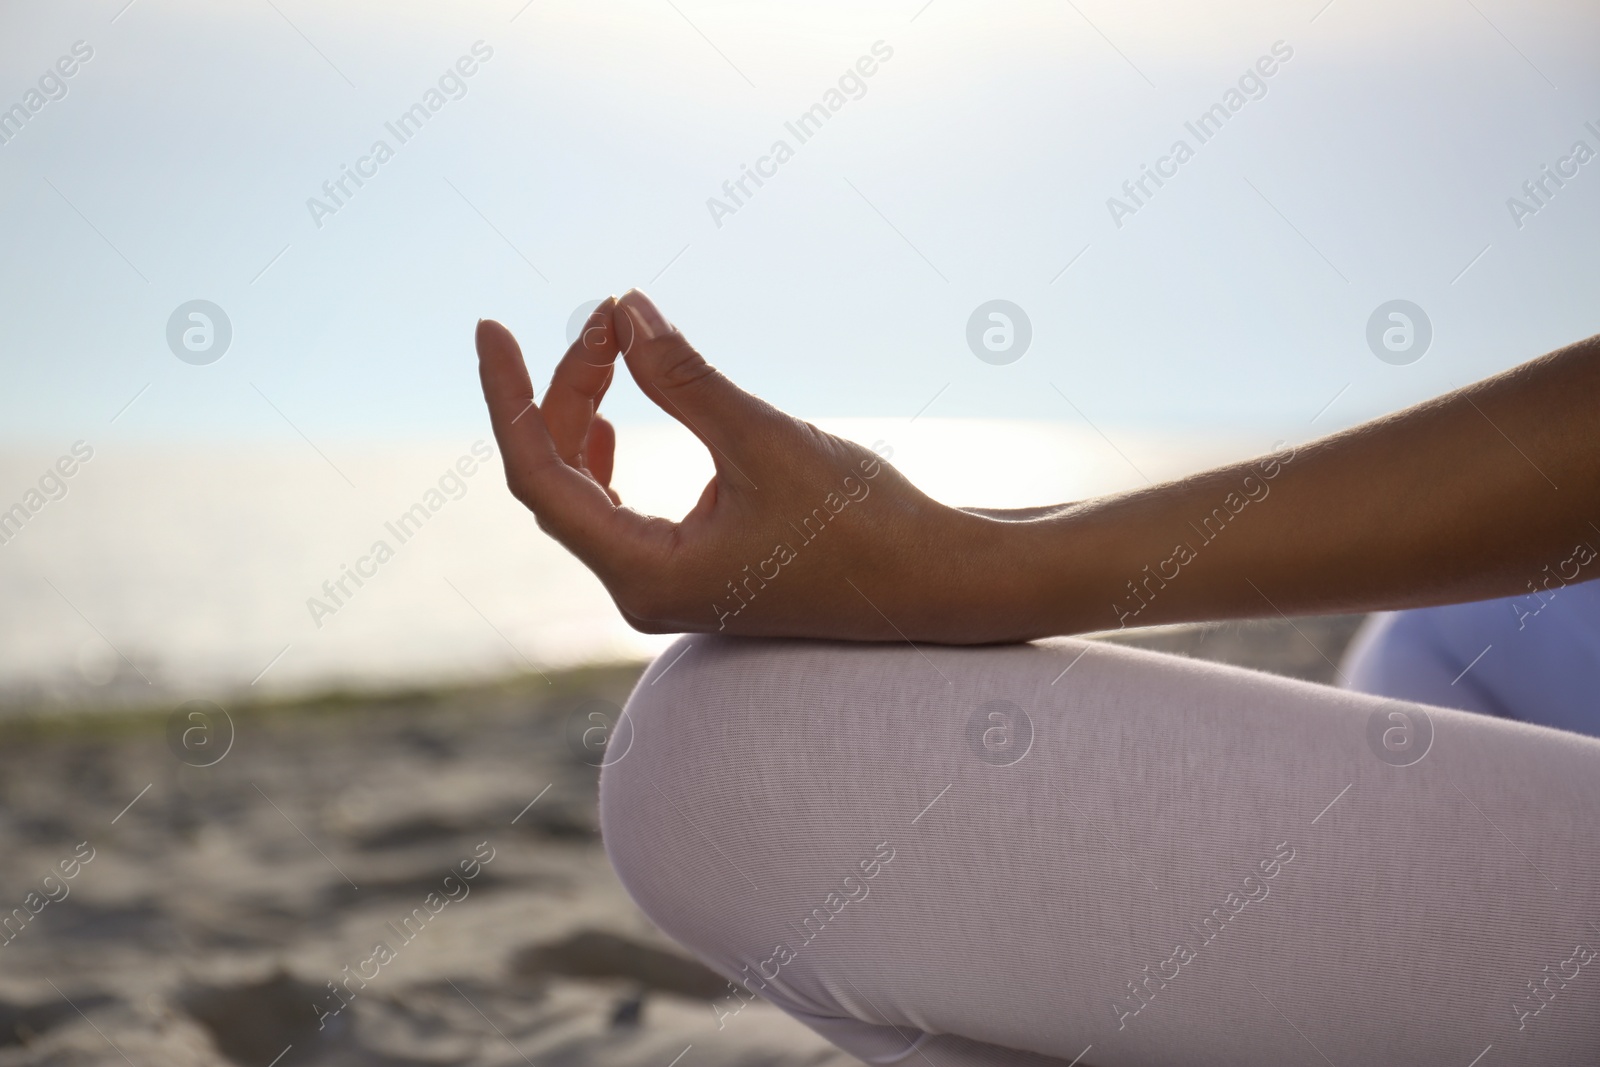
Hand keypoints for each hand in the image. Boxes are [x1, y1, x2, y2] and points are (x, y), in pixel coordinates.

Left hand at [474, 290, 1021, 641]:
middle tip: (606, 320)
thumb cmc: (860, 522)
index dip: (509, 396)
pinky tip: (609, 425)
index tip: (492, 327)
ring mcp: (666, 585)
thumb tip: (625, 311)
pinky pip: (617, 513)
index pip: (537, 477)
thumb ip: (685, 380)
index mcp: (645, 573)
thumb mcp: (764, 440)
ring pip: (587, 494)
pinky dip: (607, 458)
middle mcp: (642, 589)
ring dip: (588, 419)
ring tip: (609, 350)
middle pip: (560, 481)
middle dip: (568, 393)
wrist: (933, 583)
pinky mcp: (692, 572)